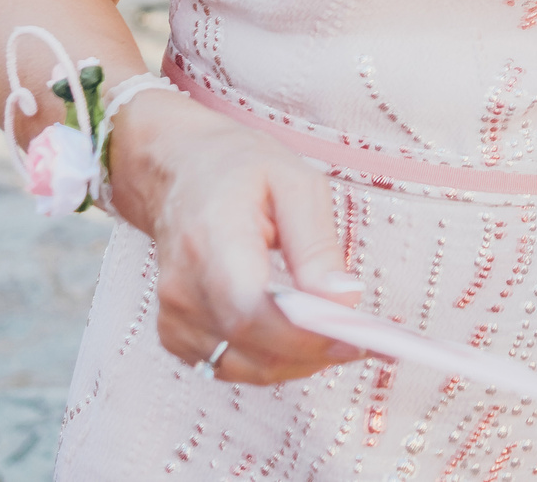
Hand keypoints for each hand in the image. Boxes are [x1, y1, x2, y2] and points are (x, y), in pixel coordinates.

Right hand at [107, 92, 370, 384]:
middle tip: (363, 339)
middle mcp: (183, 285)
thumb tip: (343, 299)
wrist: (182, 172)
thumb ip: (318, 246)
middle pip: (251, 346)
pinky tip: (298, 336)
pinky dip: (271, 360)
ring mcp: (173, 314)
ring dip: (297, 362)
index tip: (356, 337)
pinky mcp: (175, 333)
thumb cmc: (239, 170)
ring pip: (244, 367)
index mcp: (212, 238)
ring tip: (338, 336)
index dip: (306, 335)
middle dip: (314, 352)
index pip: (252, 310)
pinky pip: (230, 365)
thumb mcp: (295, 184)